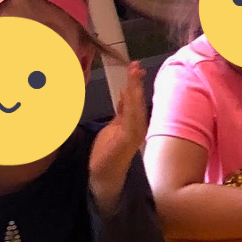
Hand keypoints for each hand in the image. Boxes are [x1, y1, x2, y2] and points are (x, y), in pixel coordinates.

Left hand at [89, 63, 147, 210]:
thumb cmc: (107, 154)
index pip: (135, 99)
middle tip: (136, 65)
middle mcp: (138, 127)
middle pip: (138, 101)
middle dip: (137, 83)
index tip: (135, 67)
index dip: (135, 83)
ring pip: (136, 108)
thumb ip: (121, 111)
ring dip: (135, 90)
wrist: (102, 176)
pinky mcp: (128, 140)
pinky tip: (128, 94)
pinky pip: (131, 119)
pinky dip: (131, 106)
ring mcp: (134, 134)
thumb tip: (125, 92)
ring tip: (134, 75)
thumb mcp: (113, 126)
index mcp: (134, 123)